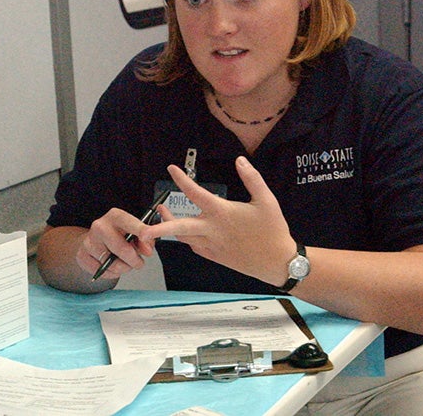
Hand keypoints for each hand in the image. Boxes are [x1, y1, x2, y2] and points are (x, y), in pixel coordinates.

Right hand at [75, 208, 155, 279]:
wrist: (95, 240)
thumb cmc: (118, 235)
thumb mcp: (135, 232)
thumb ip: (145, 240)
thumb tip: (147, 250)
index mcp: (115, 216)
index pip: (130, 222)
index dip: (141, 230)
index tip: (150, 235)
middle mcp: (100, 226)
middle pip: (121, 248)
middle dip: (135, 260)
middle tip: (139, 262)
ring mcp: (89, 241)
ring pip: (112, 263)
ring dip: (124, 268)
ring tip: (125, 264)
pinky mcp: (82, 255)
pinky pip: (103, 272)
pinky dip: (112, 273)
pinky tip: (112, 266)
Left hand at [140, 156, 295, 284]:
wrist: (278, 262)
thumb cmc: (273, 230)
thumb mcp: (267, 200)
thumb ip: (252, 178)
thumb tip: (240, 160)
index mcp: (222, 213)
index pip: (196, 194)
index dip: (182, 180)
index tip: (171, 169)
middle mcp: (212, 231)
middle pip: (179, 228)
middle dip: (160, 227)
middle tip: (144, 228)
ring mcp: (211, 246)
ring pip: (183, 238)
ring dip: (170, 228)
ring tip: (162, 214)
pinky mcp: (214, 257)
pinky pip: (193, 246)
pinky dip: (186, 238)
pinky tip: (187, 231)